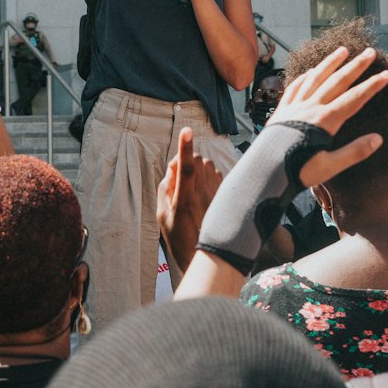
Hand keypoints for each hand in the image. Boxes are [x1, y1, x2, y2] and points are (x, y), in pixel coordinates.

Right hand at [157, 127, 222, 273]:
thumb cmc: (181, 238)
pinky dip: (208, 176)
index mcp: (185, 200)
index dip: (185, 147)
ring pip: (208, 164)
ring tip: (192, 186)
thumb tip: (172, 169)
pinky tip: (204, 191)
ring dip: (198, 168)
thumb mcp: (163, 215)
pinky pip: (216, 173)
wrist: (209, 256)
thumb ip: (165, 188)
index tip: (186, 131)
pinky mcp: (224, 196)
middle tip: (178, 179)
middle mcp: (203, 195)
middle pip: (197, 160)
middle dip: (186, 161)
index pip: (186, 168)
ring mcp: (216, 195)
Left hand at [266, 45, 387, 188]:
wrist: (263, 171)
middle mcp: (310, 108)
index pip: (354, 98)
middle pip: (337, 81)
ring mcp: (294, 107)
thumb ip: (354, 152)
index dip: (372, 86)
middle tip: (369, 52)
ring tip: (342, 50)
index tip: (386, 74)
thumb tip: (378, 138)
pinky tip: (310, 71)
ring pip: (315, 78)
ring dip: (330, 63)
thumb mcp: (329, 167)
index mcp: (325, 121)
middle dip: (355, 66)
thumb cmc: (297, 171)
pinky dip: (304, 77)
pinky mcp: (281, 110)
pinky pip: (294, 87)